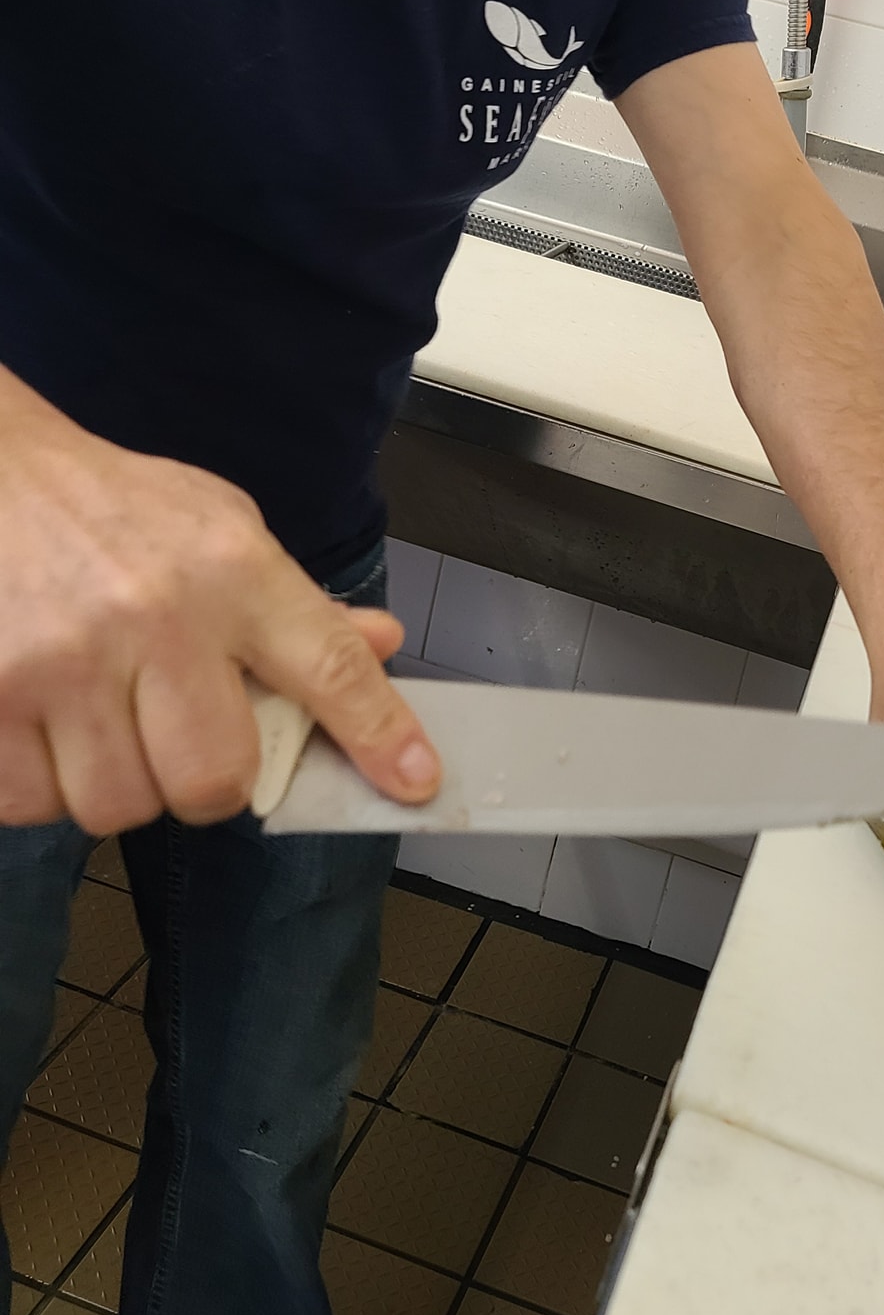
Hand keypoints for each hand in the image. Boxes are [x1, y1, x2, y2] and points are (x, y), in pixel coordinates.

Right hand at [0, 387, 441, 833]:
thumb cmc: (114, 510)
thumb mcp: (222, 530)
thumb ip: (296, 603)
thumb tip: (379, 643)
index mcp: (232, 570)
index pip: (328, 666)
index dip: (378, 732)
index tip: (414, 779)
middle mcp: (156, 616)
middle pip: (215, 778)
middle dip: (207, 782)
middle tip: (184, 741)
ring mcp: (66, 662)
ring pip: (120, 804)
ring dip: (120, 784)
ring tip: (106, 720)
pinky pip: (35, 804)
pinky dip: (45, 786)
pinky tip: (50, 726)